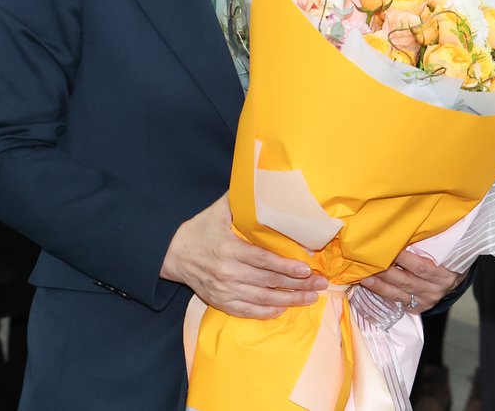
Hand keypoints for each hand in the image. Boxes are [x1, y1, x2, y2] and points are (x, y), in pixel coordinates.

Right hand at [160, 195, 326, 319]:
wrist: (174, 254)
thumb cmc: (200, 229)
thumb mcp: (218, 210)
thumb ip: (241, 200)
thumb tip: (264, 183)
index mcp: (228, 248)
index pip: (263, 260)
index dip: (285, 266)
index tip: (306, 268)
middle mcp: (227, 272)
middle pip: (268, 282)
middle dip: (297, 285)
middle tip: (320, 284)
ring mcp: (224, 290)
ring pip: (262, 299)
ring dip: (289, 301)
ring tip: (311, 298)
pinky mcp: (221, 302)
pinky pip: (248, 311)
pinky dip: (267, 312)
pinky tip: (284, 309)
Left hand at [357, 249, 464, 313]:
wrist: (455, 280)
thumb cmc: (446, 258)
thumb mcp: (444, 250)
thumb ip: (428, 244)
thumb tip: (403, 229)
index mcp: (443, 274)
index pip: (421, 266)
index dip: (403, 258)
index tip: (386, 246)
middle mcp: (434, 289)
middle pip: (406, 280)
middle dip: (385, 271)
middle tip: (366, 260)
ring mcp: (426, 301)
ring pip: (398, 293)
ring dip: (378, 284)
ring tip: (362, 274)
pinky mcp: (418, 308)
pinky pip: (397, 302)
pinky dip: (382, 294)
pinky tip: (369, 286)